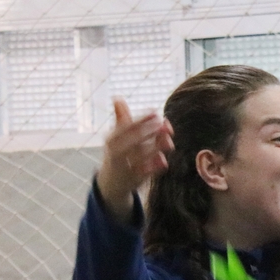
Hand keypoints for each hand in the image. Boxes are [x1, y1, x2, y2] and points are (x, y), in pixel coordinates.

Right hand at [96, 98, 173, 223]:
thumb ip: (121, 119)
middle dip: (149, 132)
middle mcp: (115, 153)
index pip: (126, 127)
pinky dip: (154, 168)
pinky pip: (145, 174)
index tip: (155, 112)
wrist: (112, 181)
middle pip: (133, 141)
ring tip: (169, 141)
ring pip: (141, 157)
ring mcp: (124, 168)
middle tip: (165, 124)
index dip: (141, 119)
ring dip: (155, 148)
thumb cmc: (118, 152)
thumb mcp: (116, 136)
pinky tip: (163, 161)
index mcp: (111, 140)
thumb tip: (117, 98)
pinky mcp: (133, 181)